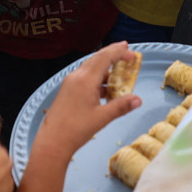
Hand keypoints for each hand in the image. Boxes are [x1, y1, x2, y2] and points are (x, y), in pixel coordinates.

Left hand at [35, 43, 141, 163]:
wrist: (52, 141)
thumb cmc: (76, 130)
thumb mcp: (102, 118)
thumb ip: (121, 106)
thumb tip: (138, 100)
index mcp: (85, 80)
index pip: (104, 58)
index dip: (119, 53)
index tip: (132, 53)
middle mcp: (76, 77)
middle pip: (97, 58)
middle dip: (112, 53)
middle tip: (126, 49)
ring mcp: (70, 83)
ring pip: (90, 68)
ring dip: (105, 67)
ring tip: (120, 70)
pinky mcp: (67, 91)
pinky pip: (85, 78)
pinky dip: (98, 78)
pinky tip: (106, 89)